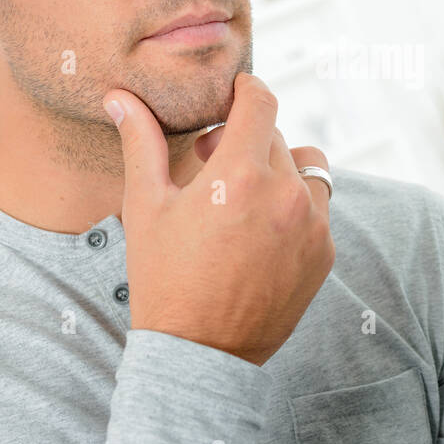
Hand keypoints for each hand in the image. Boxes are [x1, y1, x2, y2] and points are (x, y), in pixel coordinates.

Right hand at [104, 72, 335, 366]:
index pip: (260, 101)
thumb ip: (142, 143)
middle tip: (213, 163)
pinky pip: (317, 208)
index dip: (246, 89)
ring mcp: (313, 225)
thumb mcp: (146, 207)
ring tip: (245, 196)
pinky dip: (294, 207)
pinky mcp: (324, 252)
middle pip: (276, 136)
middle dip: (246, 139)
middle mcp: (285, 194)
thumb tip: (119, 98)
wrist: (199, 354)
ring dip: (279, 169)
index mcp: (239, 175)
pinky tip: (259, 232)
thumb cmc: (164, 279)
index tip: (233, 94)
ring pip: (306, 168)